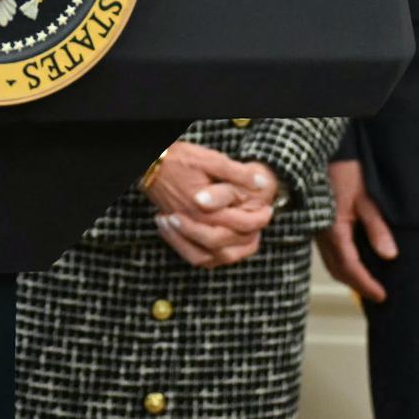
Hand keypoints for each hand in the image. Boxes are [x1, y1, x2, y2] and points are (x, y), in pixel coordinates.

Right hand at [146, 141, 275, 268]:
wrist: (150, 163)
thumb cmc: (180, 160)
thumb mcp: (212, 159)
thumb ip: (237, 174)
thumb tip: (260, 184)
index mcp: (205, 208)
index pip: (240, 224)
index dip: (259, 220)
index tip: (268, 211)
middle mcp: (193, 223)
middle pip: (225, 244)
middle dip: (248, 238)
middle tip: (259, 225)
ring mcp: (183, 231)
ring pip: (209, 257)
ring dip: (230, 254)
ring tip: (245, 241)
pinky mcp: (176, 232)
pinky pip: (192, 257)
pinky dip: (209, 259)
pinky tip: (219, 250)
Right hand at [315, 157, 396, 302]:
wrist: (322, 153)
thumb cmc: (344, 171)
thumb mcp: (366, 198)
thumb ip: (377, 228)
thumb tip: (389, 255)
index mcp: (334, 230)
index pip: (350, 267)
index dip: (366, 284)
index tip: (381, 295)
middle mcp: (322, 234)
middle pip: (338, 270)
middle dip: (357, 285)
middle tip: (377, 294)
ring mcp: (317, 230)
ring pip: (331, 263)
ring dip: (348, 276)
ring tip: (368, 282)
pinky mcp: (318, 225)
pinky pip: (328, 252)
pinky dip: (342, 263)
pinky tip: (355, 261)